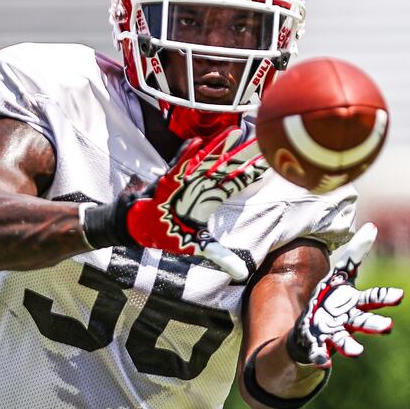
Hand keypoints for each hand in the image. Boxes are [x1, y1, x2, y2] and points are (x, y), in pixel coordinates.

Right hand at [82, 127, 266, 279]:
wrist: (140, 229)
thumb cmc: (168, 233)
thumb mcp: (199, 247)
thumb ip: (221, 257)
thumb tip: (243, 275)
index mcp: (209, 199)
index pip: (235, 183)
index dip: (251, 174)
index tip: (269, 162)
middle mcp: (199, 187)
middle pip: (225, 168)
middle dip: (242, 155)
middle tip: (261, 139)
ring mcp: (183, 182)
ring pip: (205, 162)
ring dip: (219, 148)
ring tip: (235, 133)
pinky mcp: (166, 182)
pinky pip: (176, 166)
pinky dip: (185, 155)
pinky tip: (197, 142)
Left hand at [286, 223, 403, 367]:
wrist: (312, 327)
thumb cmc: (332, 299)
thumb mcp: (341, 274)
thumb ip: (356, 254)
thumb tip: (372, 227)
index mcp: (354, 304)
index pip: (373, 298)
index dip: (385, 296)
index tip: (399, 295)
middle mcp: (347, 320)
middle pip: (363, 322)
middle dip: (375, 325)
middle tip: (388, 327)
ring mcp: (333, 333)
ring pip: (343, 340)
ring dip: (350, 346)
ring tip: (356, 353)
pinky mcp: (317, 344)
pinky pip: (319, 352)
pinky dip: (320, 356)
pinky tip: (322, 362)